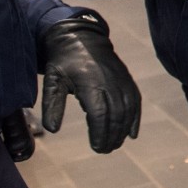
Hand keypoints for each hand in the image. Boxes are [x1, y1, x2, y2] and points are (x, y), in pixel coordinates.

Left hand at [40, 13, 141, 153]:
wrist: (81, 37)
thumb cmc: (63, 62)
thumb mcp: (53, 80)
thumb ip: (52, 104)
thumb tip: (52, 129)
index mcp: (90, 82)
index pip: (100, 113)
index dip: (100, 133)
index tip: (96, 147)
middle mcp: (110, 82)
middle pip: (116, 115)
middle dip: (112, 136)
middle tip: (104, 150)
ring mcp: (121, 80)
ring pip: (128, 110)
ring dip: (123, 131)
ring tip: (114, 145)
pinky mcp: (127, 80)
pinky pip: (135, 102)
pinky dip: (135, 119)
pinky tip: (132, 134)